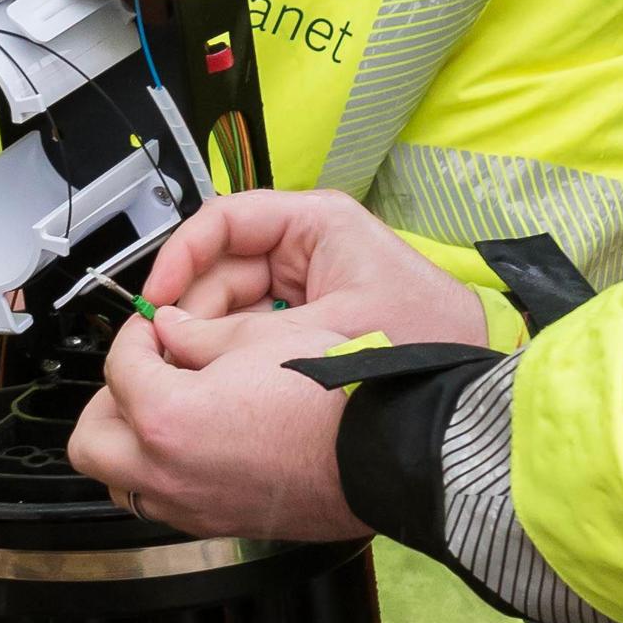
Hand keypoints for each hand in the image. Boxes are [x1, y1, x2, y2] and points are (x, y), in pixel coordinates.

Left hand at [68, 307, 372, 543]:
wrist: (382, 453)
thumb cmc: (333, 398)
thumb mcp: (259, 337)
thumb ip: (199, 333)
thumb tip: (171, 329)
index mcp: (166, 417)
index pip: (119, 367)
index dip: (136, 336)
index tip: (155, 327)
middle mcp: (167, 472)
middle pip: (91, 439)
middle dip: (109, 398)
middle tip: (143, 371)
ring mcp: (190, 506)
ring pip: (119, 480)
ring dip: (128, 443)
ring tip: (164, 411)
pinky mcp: (217, 524)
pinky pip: (161, 501)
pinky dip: (162, 472)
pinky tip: (197, 443)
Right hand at [143, 190, 489, 347]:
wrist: (465, 401)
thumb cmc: (420, 344)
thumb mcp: (315, 330)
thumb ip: (235, 333)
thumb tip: (173, 336)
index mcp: (318, 225)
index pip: (226, 220)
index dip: (182, 255)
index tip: (157, 296)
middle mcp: (312, 249)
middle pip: (225, 266)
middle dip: (194, 305)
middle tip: (167, 345)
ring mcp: (313, 287)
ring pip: (237, 304)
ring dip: (211, 335)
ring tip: (194, 369)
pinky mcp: (316, 324)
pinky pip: (258, 331)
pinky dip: (236, 354)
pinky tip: (224, 380)